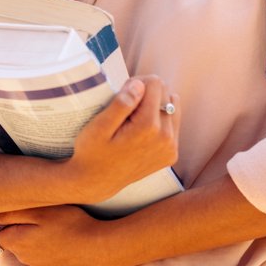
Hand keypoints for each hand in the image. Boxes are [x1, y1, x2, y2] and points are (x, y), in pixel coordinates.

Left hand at [0, 205, 107, 265]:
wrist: (98, 247)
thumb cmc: (69, 224)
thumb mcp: (40, 211)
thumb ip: (12, 214)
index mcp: (17, 242)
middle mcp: (24, 257)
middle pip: (8, 240)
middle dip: (11, 227)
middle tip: (25, 210)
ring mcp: (38, 264)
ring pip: (23, 247)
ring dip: (27, 235)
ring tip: (43, 220)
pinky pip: (38, 253)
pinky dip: (40, 244)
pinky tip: (54, 233)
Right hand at [61, 75, 179, 203]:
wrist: (97, 182)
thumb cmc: (92, 151)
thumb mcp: (99, 126)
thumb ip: (121, 104)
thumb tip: (140, 85)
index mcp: (148, 127)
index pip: (155, 83)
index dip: (137, 83)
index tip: (122, 95)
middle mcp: (166, 138)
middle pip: (166, 93)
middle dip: (146, 94)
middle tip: (125, 108)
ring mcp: (171, 148)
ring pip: (172, 106)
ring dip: (154, 106)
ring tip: (133, 118)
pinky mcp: (171, 154)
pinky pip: (172, 123)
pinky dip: (159, 120)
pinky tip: (141, 130)